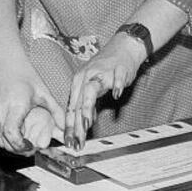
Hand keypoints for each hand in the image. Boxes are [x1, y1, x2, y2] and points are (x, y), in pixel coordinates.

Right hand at [0, 51, 64, 153]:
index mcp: (15, 107)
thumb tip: (66, 127)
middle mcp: (1, 111)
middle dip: (19, 149)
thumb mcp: (42, 91)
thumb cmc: (22, 71)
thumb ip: (55, 111)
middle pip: (4, 142)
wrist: (2, 59)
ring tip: (27, 141)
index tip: (32, 146)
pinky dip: (7, 137)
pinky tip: (19, 131)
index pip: (11, 134)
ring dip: (12, 144)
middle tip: (33, 148)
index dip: (21, 145)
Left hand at [66, 32, 146, 148]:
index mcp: (78, 82)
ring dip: (87, 107)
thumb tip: (85, 122)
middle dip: (76, 124)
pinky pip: (116, 78)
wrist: (123, 48)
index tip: (68, 142)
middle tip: (76, 141)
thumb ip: (88, 104)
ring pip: (90, 90)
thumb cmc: (106, 69)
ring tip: (86, 123)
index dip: (69, 126)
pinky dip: (116, 86)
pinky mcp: (118, 69)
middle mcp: (86, 77)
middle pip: (78, 102)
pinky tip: (117, 96)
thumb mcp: (93, 86)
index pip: (70, 107)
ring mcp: (102, 72)